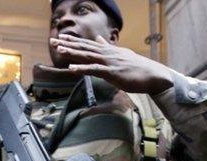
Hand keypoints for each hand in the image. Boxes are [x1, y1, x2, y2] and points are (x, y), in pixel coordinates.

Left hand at [50, 34, 172, 94]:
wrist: (153, 76)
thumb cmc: (137, 68)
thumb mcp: (121, 54)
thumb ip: (108, 47)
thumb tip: (99, 39)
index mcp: (108, 51)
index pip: (87, 44)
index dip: (73, 41)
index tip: (60, 37)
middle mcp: (107, 54)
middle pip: (84, 47)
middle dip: (68, 44)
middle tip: (52, 41)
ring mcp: (109, 62)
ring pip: (87, 56)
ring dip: (72, 52)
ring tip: (59, 50)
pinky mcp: (112, 73)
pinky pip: (94, 70)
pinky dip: (82, 68)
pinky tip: (72, 67)